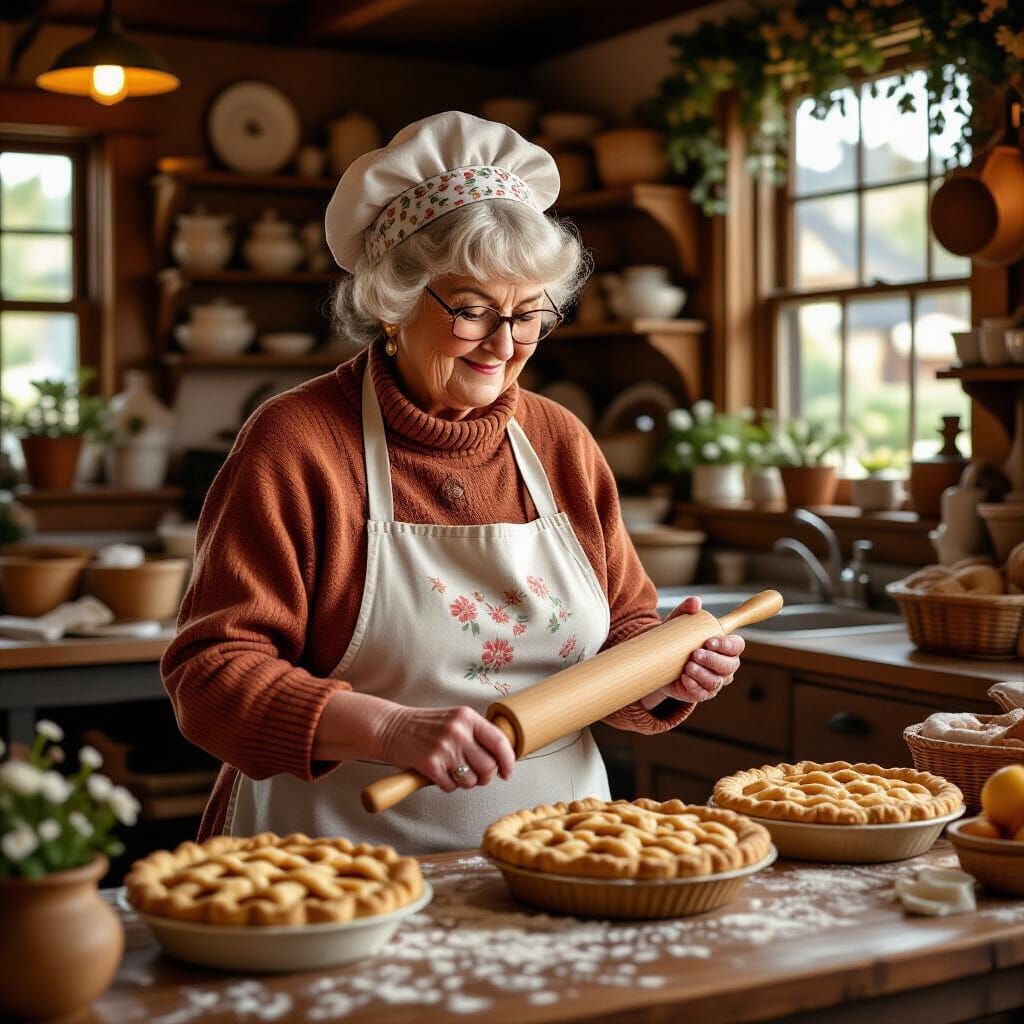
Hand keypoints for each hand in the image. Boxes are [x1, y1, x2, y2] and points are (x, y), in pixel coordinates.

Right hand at [378, 705, 515, 792]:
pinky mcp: (430, 764)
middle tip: (476, 776)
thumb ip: (476, 734)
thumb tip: (501, 760)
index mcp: (468, 717)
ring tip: (453, 771)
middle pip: (489, 766)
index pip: (500, 742)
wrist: (391, 727)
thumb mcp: (455, 720)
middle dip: (485, 777)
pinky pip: (450, 786)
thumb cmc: (425, 727)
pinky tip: (438, 773)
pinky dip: (446, 785)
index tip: (508, 772)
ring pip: (471, 780)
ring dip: (465, 782)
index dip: (508, 761)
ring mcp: (444, 748)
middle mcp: (458, 731)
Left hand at [643, 596, 744, 705]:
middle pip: (730, 665)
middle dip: (714, 660)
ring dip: (703, 674)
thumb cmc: (675, 639)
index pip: (737, 646)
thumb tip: (695, 601)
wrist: (656, 660)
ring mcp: (713, 681)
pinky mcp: (700, 693)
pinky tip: (685, 679)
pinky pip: (702, 693)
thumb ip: (687, 610)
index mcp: (724, 646)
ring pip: (716, 681)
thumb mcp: (678, 622)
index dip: (727, 644)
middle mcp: (724, 665)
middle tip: (695, 653)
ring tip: (688, 666)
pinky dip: (694, 686)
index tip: (710, 641)